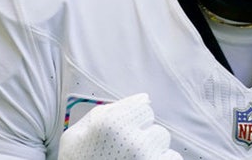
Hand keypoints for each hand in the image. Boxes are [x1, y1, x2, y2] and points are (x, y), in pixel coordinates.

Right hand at [59, 93, 182, 159]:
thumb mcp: (78, 133)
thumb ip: (111, 110)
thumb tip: (145, 98)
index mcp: (112, 124)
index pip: (145, 110)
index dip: (133, 123)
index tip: (121, 137)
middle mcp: (133, 141)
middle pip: (157, 129)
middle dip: (145, 139)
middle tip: (125, 153)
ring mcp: (146, 158)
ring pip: (164, 145)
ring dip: (153, 152)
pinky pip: (172, 158)